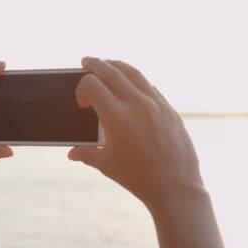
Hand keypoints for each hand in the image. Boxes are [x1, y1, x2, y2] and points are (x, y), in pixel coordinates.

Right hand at [68, 57, 203, 209]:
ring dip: (117, 66)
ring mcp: (156, 104)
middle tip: (86, 61)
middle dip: (95, 65)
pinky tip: (131, 86)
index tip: (83, 104)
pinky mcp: (169, 109)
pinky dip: (136, 81)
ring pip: (133, 73)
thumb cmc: (137, 177)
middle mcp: (136, 104)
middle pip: (111, 71)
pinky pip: (149, 86)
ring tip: (108, 65)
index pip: (92, 85)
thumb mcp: (107, 165)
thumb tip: (72, 153)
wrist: (175, 186)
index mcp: (116, 117)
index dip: (82, 89)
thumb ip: (86, 153)